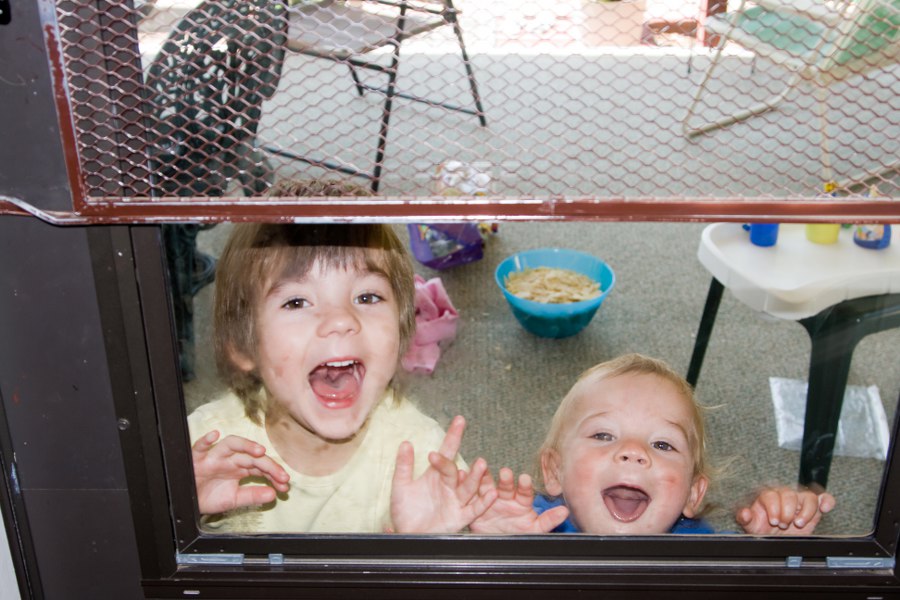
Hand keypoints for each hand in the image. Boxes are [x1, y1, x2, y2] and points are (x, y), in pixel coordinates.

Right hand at [192, 430, 289, 514]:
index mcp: (239, 467)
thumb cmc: (209, 497)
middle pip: (251, 455)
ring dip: (245, 445)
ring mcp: (213, 457)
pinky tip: (214, 435)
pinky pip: (199, 447)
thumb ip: (252, 496)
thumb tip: (273, 495)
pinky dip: (205, 440)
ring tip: (260, 451)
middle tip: (281, 475)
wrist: (188, 503)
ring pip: (230, 444)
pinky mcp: (196, 459)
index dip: (274, 474)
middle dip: (268, 464)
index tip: (286, 485)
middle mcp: (229, 459)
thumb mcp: (233, 499)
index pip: (261, 466)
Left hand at [390, 415, 496, 532]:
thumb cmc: (404, 511)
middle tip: (468, 451)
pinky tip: (492, 494)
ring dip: (476, 477)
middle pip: (457, 471)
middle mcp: (449, 486)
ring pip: (468, 487)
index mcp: (436, 475)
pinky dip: (484, 502)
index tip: (460, 420)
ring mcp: (455, 501)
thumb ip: (403, 465)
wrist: (406, 535)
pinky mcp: (459, 517)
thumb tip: (405, 442)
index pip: (447, 451)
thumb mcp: (400, 486)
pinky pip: (474, 510)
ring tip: (481, 465)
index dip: (453, 436)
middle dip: (463, 462)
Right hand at [470, 468, 568, 533]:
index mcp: (521, 501)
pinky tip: (462, 475)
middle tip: (506, 473)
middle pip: (506, 486)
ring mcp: (489, 498)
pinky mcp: (474, 502)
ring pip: (487, 486)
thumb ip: (547, 520)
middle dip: (506, 480)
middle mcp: (505, 497)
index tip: (525, 479)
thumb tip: (565, 511)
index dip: (524, 485)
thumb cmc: (517, 536)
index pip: (524, 492)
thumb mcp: (533, 530)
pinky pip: (470, 492)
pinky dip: (465, 482)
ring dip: (485, 477)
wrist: (495, 546)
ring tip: (481, 469)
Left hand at [736, 485, 835, 534]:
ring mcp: (800, 501)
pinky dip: (826, 501)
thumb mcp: (752, 527)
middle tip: (783, 525)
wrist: (777, 539)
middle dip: (787, 511)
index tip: (774, 521)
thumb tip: (745, 513)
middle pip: (789, 495)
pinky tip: (825, 508)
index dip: (773, 508)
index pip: (771, 495)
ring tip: (799, 523)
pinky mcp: (813, 508)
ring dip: (805, 511)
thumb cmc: (764, 530)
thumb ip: (746, 519)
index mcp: (768, 497)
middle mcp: (784, 496)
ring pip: (807, 496)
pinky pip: (823, 498)